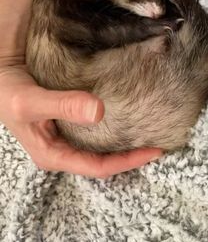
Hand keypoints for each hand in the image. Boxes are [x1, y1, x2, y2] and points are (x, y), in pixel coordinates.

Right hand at [0, 62, 161, 177]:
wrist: (1, 74)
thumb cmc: (9, 92)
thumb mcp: (31, 102)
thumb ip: (63, 105)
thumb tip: (99, 111)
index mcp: (53, 155)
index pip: (98, 167)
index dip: (128, 161)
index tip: (154, 151)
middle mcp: (62, 149)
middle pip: (103, 160)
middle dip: (130, 155)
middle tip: (158, 141)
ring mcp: (67, 136)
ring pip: (101, 146)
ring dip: (124, 141)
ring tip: (149, 131)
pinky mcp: (69, 121)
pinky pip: (97, 129)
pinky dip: (115, 124)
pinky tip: (129, 115)